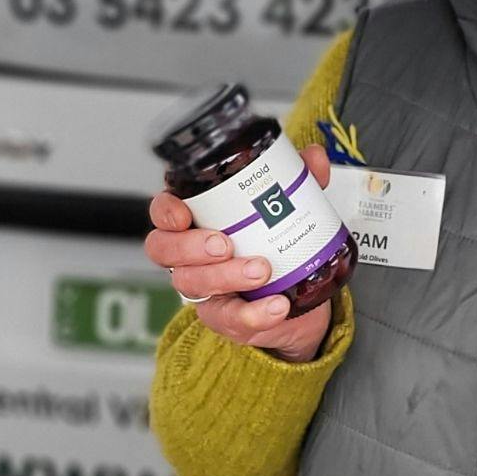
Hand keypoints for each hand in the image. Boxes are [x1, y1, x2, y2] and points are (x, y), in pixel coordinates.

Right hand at [144, 144, 335, 363]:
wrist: (295, 296)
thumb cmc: (273, 245)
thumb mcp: (286, 208)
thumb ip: (298, 181)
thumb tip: (313, 157)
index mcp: (197, 220)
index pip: (163, 211)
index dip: (165, 211)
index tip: (183, 213)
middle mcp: (189, 255)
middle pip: (164, 250)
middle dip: (191, 247)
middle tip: (225, 244)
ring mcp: (203, 289)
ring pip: (193, 284)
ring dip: (226, 276)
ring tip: (261, 270)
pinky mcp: (224, 317)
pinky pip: (231, 318)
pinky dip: (255, 313)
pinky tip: (277, 305)